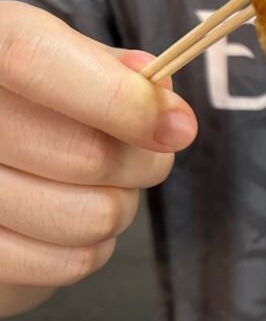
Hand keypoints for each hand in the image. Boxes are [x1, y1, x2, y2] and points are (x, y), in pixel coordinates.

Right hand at [0, 1, 196, 313]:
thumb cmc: (34, 107)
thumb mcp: (65, 63)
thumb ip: (110, 67)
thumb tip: (161, 96)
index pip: (33, 57)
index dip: (117, 95)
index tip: (177, 127)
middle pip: (84, 152)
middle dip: (141, 163)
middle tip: (141, 159)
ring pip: (90, 217)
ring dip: (119, 208)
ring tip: (98, 189)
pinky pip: (71, 263)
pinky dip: (91, 248)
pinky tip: (67, 223)